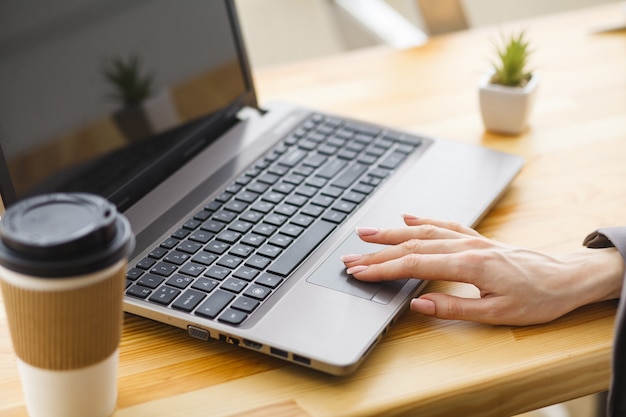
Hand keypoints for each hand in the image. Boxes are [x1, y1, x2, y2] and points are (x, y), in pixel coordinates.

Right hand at [341, 215, 622, 325]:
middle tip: (350, 257)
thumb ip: (454, 308)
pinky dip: (421, 219)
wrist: (565, 278)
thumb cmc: (536, 298)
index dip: (383, 269)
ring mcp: (470, 238)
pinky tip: (407, 217)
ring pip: (422, 230)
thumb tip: (418, 305)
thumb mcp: (496, 313)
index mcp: (468, 264)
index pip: (414, 266)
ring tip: (366, 233)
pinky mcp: (475, 238)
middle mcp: (465, 246)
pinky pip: (443, 223)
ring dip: (392, 232)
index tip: (360, 273)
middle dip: (377, 252)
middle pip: (411, 246)